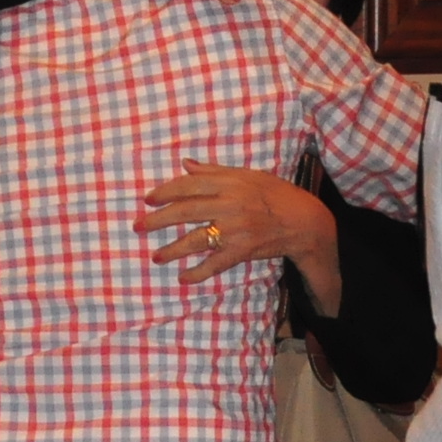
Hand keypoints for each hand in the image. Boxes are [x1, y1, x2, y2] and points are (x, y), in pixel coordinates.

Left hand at [136, 162, 337, 289]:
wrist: (303, 221)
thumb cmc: (274, 194)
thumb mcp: (247, 175)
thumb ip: (215, 170)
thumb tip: (186, 163)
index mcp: (229, 182)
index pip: (188, 184)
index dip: (165, 192)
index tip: (148, 199)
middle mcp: (230, 204)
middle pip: (185, 211)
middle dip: (157, 220)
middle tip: (138, 227)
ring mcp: (235, 228)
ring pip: (195, 239)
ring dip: (172, 250)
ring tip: (156, 256)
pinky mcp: (242, 250)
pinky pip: (214, 263)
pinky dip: (198, 273)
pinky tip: (183, 278)